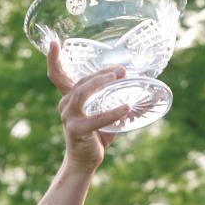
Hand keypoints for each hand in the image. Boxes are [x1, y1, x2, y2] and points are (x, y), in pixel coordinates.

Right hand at [47, 41, 129, 170]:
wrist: (84, 162)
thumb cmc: (96, 136)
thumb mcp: (105, 116)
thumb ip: (119, 103)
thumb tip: (151, 98)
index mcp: (69, 98)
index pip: (57, 75)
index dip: (53, 59)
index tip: (53, 41)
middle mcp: (65, 105)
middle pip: (81, 81)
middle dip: (100, 73)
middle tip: (121, 69)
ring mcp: (68, 117)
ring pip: (83, 93)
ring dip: (101, 83)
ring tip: (120, 78)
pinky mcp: (77, 130)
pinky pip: (96, 118)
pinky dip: (112, 113)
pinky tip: (125, 109)